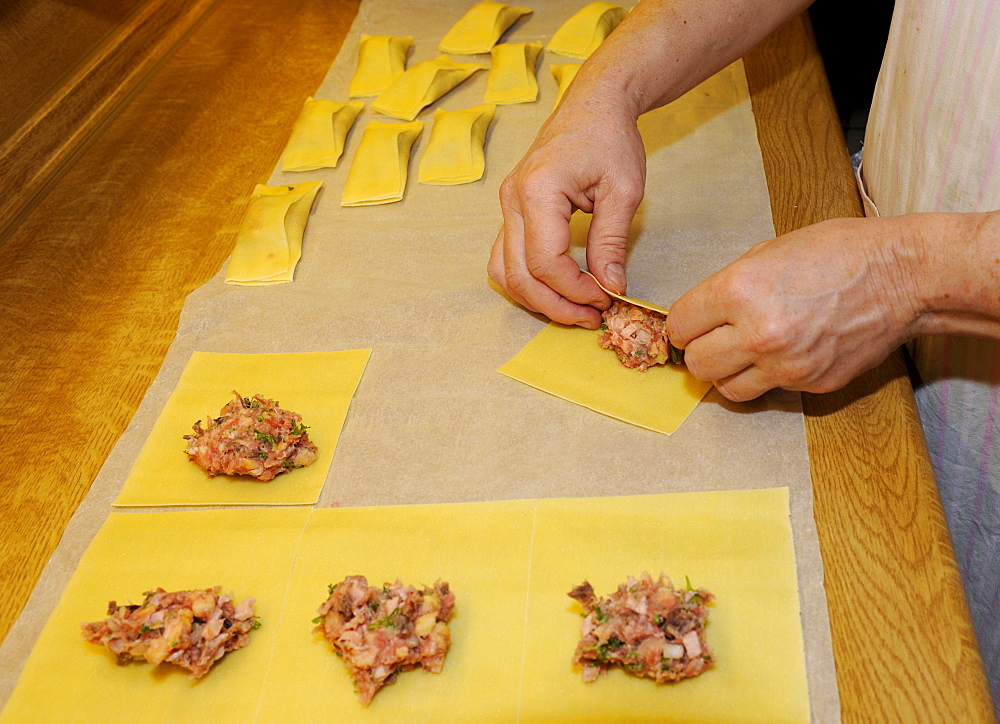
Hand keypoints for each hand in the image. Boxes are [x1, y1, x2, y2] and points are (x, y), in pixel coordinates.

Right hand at [488, 93, 646, 328]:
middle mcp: (511, 201)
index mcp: (538, 191)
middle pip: (519, 275)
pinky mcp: (511, 211)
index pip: (545, 262)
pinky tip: (556, 289)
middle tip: (591, 317)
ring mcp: (506, 206)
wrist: (594, 104)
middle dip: (555, 305)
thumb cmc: (610, 138)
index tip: (605, 299)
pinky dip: (526, 281)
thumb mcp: (624, 190)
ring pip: (504, 271)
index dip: (575, 290)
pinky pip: (505, 257)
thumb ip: (612, 242)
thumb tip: (611, 287)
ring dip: (536, 299)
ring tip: (574, 309)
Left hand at [664, 217, 920, 400]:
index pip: (679, 325)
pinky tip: (785, 353)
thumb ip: (729, 285)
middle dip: (700, 351)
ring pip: (727, 389)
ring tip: (745, 353)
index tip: (692, 323)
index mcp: (739, 290)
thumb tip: (703, 312)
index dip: (683, 324)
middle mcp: (758, 333)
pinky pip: (770, 391)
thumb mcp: (769, 251)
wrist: (904, 276)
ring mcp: (786, 365)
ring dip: (729, 372)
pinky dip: (769, 377)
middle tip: (715, 339)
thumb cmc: (840, 253)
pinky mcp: (811, 384)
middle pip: (697, 364)